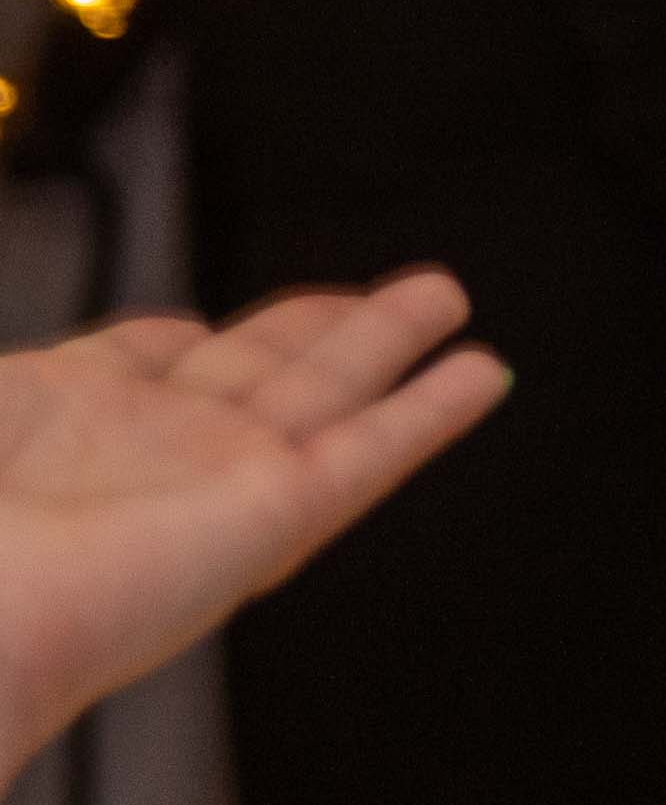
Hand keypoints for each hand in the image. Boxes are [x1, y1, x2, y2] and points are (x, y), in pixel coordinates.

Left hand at [0, 269, 508, 779]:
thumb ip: (27, 374)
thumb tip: (123, 332)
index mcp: (62, 418)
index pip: (142, 364)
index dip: (175, 335)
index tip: (194, 321)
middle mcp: (152, 450)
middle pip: (255, 368)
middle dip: (317, 322)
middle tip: (370, 289)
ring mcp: (218, 480)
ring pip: (327, 393)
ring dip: (391, 341)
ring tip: (444, 296)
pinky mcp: (278, 516)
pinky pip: (373, 451)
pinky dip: (432, 411)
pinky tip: (481, 373)